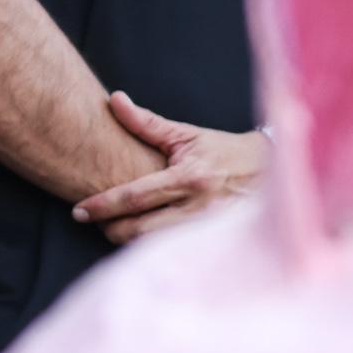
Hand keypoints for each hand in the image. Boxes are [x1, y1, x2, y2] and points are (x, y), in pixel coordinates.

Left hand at [72, 92, 267, 243]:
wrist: (273, 171)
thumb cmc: (223, 151)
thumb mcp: (187, 135)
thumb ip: (147, 124)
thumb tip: (114, 100)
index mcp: (190, 177)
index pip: (135, 197)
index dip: (101, 205)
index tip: (78, 211)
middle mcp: (199, 206)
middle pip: (139, 231)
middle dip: (111, 228)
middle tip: (97, 221)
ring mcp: (209, 229)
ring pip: (154, 247)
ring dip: (130, 241)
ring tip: (119, 227)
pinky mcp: (215, 242)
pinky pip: (172, 252)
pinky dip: (153, 248)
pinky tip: (146, 237)